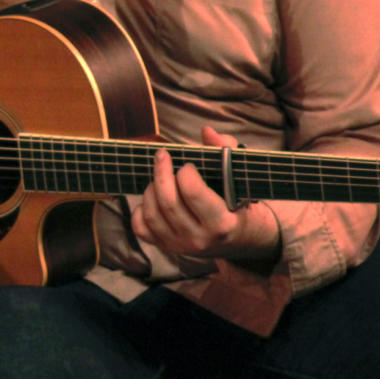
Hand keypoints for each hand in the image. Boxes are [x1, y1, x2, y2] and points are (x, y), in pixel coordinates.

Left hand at [132, 125, 280, 261]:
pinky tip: (151, 198)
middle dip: (161, 173)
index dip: (185, 172)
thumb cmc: (237, 203)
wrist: (240, 239)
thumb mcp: (239, 179)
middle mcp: (200, 239)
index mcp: (223, 224)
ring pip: (152, 214)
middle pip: (168, 203)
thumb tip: (206, 131)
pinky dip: (139, 210)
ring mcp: (180, 246)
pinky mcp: (165, 247)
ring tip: (159, 177)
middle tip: (163, 156)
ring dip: (151, 189)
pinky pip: (141, 228)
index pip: (193, 193)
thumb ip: (226, 151)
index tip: (188, 164)